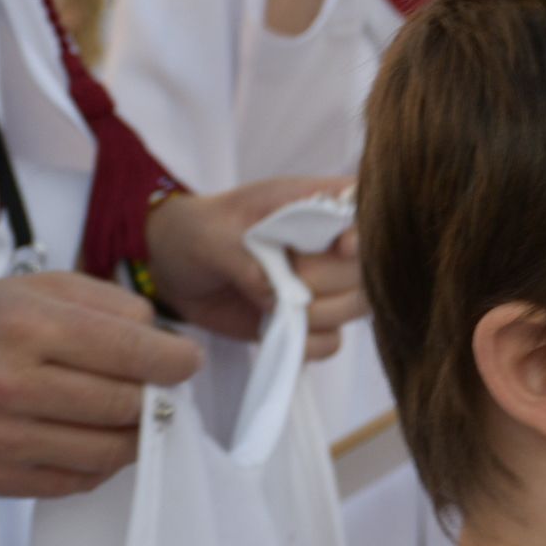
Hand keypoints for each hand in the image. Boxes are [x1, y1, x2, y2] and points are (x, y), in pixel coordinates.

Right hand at [0, 271, 202, 497]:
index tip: (185, 361)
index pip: (132, 353)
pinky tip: (88, 436)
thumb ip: (109, 305)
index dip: (176, 361)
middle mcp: (10, 384)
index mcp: (25, 327)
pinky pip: (79, 482)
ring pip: (110, 452)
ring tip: (127, 413)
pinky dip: (98, 462)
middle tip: (156, 387)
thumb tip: (165, 342)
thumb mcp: (36, 288)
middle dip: (156, 397)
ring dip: (134, 435)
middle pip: (127, 406)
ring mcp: (1, 438)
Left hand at [146, 178, 363, 358]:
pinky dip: (305, 343)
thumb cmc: (197, 233)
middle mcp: (331, 243)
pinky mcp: (314, 321)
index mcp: (314, 203)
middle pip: (368, 268)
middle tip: (284, 278)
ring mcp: (327, 285)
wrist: (177, 270)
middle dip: (326, 281)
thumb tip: (275, 295)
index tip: (342, 247)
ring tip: (269, 305)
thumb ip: (244, 258)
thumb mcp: (211, 233)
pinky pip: (331, 342)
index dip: (366, 232)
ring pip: (356, 307)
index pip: (364, 211)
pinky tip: (273, 327)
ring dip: (316, 315)